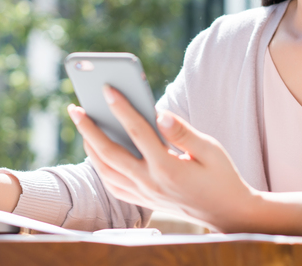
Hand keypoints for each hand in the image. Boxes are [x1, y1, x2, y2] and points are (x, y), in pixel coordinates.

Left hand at [69, 87, 258, 231]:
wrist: (226, 213)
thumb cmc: (221, 176)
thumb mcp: (211, 150)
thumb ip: (184, 132)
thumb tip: (160, 113)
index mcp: (167, 167)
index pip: (137, 132)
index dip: (121, 107)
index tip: (106, 88)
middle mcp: (150, 183)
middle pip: (110, 153)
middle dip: (89, 128)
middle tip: (75, 107)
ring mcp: (144, 194)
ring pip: (106, 171)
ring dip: (90, 147)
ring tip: (82, 125)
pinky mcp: (143, 201)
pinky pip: (113, 185)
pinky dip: (100, 167)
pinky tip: (96, 151)